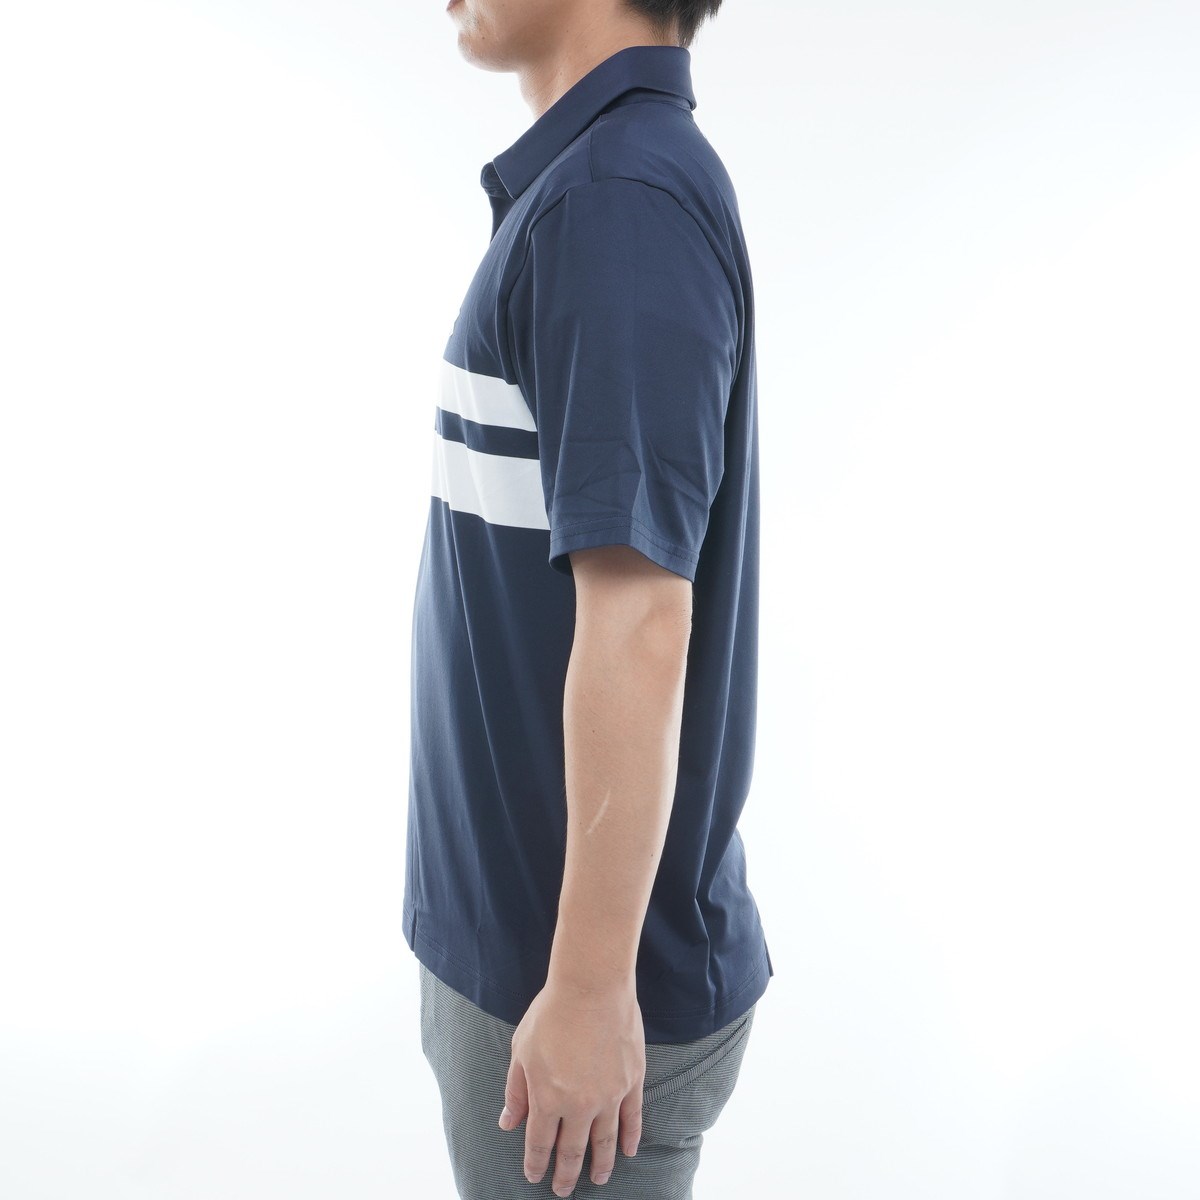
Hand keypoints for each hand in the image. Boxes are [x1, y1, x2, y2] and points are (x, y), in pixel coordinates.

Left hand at [497, 974, 644, 1193]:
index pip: (540, 1144)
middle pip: (573, 1151)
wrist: (592, 985)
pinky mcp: (631, 1080)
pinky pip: (632, 1118)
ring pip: (604, 1141)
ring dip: (599, 1165)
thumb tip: (508, 1123)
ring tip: (597, 1180)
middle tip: (562, 1190)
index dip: (536, 1164)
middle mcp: (580, 1104)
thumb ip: (516, 1091)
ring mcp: (609, 1095)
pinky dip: (630, 1137)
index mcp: (548, 1099)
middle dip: (565, 1174)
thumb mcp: (521, 1050)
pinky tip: (628, 1152)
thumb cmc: (551, 1013)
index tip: (534, 1177)